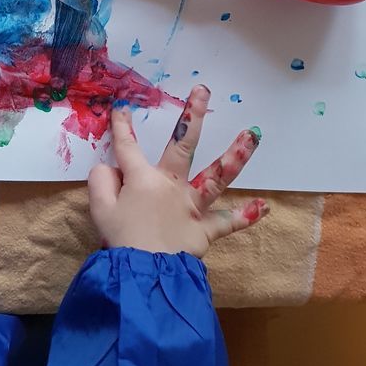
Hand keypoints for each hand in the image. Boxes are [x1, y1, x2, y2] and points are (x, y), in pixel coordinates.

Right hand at [88, 85, 268, 258]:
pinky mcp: (205, 230)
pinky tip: (265, 207)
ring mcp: (192, 206)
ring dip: (235, 156)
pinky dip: (246, 216)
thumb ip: (101, 182)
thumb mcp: (100, 209)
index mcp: (142, 179)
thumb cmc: (121, 240)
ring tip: (252, 136)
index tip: (122, 108)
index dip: (122, 127)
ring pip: (216, 177)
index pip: (128, 146)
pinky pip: (227, 222)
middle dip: (192, 115)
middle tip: (202, 91)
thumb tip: (109, 168)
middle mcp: (171, 185)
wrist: (146, 275)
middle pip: (182, 145)